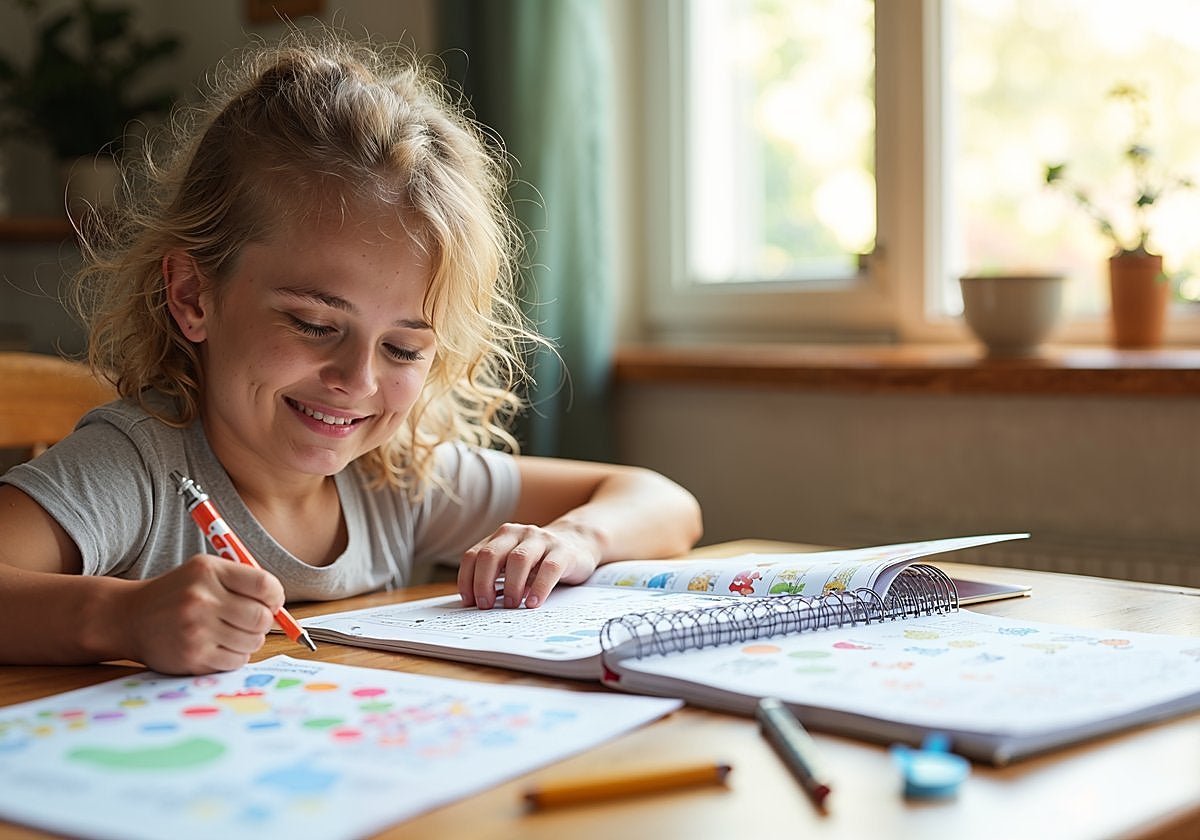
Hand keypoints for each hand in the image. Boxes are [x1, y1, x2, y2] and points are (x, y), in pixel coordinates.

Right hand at [117, 554, 284, 673]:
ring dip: (249, 640)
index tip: (271, 602)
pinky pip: (236, 661)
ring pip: (253, 642)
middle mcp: (201, 599)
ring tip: (230, 633)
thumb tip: (279, 608)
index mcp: (208, 571)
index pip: (265, 585)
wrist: (129, 618)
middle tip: (251, 621)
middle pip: (262, 617)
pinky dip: (235, 656)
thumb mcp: (205, 572)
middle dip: (264, 621)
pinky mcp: (193, 656)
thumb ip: (243, 582)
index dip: (275, 597)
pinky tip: (218, 646)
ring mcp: (196, 630)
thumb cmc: (176, 594)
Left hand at [457, 523, 600, 609]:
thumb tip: (476, 604)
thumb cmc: (539, 560)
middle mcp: (518, 533)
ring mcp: (541, 539)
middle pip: (491, 555)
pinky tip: (534, 603)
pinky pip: (548, 568)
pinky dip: (539, 588)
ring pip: (518, 559)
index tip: (469, 602)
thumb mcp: (514, 563)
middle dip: (483, 583)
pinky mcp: (563, 550)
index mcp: (501, 536)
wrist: (577, 543)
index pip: (474, 555)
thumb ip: (497, 575)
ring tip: (511, 605)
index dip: (467, 580)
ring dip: (511, 586)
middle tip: (486, 605)